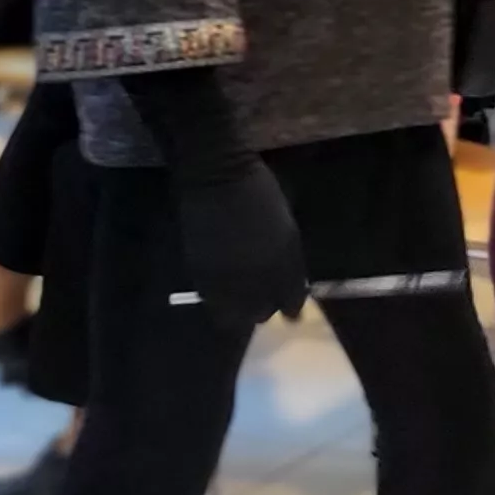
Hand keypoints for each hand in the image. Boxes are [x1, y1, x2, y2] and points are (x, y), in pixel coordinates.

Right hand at [167, 160, 308, 329]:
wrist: (217, 177)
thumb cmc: (258, 190)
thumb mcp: (285, 224)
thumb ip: (288, 257)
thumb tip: (287, 280)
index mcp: (285, 260)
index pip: (293, 301)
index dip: (291, 305)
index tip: (289, 307)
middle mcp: (259, 276)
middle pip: (263, 312)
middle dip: (264, 309)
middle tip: (261, 302)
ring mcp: (229, 279)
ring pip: (235, 317)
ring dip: (239, 313)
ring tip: (238, 303)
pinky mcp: (202, 276)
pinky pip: (212, 303)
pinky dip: (218, 301)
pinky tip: (221, 292)